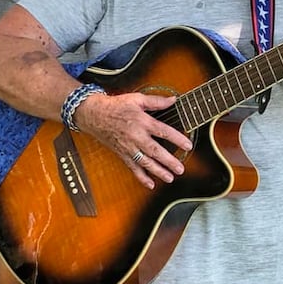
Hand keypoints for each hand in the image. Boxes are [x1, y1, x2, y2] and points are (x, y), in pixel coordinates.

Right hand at [76, 90, 193, 190]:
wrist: (94, 115)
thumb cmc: (117, 106)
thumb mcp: (137, 99)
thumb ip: (156, 101)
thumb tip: (173, 100)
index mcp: (142, 122)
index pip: (163, 131)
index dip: (177, 138)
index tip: (188, 145)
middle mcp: (136, 136)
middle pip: (155, 151)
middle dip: (169, 161)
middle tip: (180, 168)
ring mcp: (129, 147)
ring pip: (145, 162)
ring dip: (158, 171)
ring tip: (170, 178)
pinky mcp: (122, 154)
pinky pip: (133, 168)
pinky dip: (141, 177)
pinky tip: (150, 184)